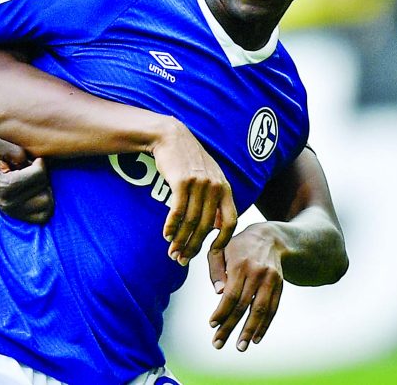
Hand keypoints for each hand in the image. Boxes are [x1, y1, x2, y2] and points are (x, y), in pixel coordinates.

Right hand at [0, 137, 53, 223]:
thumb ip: (17, 152)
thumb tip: (33, 165)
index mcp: (4, 186)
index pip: (40, 175)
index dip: (40, 163)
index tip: (33, 159)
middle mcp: (8, 203)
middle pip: (45, 189)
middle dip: (42, 176)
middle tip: (30, 170)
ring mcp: (12, 211)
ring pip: (47, 204)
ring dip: (44, 190)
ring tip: (32, 180)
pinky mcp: (16, 215)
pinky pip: (43, 215)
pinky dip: (43, 203)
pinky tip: (34, 191)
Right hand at [151, 119, 236, 264]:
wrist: (171, 137)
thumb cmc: (189, 160)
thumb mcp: (210, 176)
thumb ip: (215, 199)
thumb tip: (215, 227)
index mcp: (225, 188)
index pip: (231, 221)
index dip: (224, 240)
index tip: (212, 252)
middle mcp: (215, 187)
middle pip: (207, 226)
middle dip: (194, 246)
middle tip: (182, 260)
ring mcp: (199, 183)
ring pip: (191, 221)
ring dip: (180, 240)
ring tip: (172, 252)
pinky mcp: (182, 181)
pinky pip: (178, 210)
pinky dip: (171, 226)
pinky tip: (166, 235)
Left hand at [207, 223, 283, 350]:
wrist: (270, 238)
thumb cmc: (238, 246)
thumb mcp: (220, 249)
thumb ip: (215, 270)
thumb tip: (218, 294)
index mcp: (240, 264)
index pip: (231, 294)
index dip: (221, 311)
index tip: (212, 325)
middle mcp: (258, 273)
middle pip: (244, 305)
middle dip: (230, 327)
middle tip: (218, 344)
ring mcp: (271, 280)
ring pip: (261, 310)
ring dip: (250, 331)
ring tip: (241, 347)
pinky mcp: (280, 286)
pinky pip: (273, 309)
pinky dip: (265, 325)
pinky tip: (256, 338)